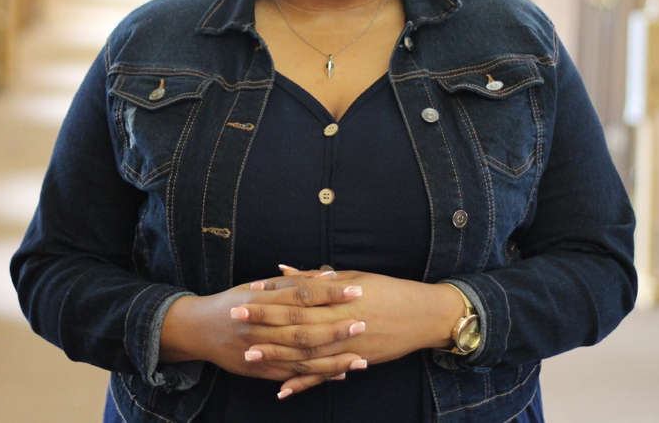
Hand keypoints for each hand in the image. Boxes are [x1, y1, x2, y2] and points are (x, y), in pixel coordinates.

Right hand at [159, 277, 366, 389]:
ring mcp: (260, 352)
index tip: (354, 289)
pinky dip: (316, 375)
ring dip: (332, 359)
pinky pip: (292, 375)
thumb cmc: (233, 302)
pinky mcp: (260, 371)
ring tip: (360, 357)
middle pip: (303, 328)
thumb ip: (290, 283)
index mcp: (261, 301)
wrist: (199, 330)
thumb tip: (324, 275)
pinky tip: (339, 373)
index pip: (301, 295)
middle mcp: (261, 328)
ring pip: (300, 357)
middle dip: (335, 327)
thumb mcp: (257, 286)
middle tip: (363, 322)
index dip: (329, 293)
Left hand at [249, 268, 464, 396]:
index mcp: (339, 297)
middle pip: (297, 324)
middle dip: (265, 323)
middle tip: (236, 320)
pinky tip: (282, 389)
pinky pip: (324, 375)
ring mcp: (347, 345)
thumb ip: (315, 277)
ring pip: (307, 353)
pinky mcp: (354, 361)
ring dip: (276, 355)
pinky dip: (303, 383)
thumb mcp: (353, 276)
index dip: (272, 297)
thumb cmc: (387, 290)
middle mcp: (341, 322)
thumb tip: (282, 269)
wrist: (422, 316)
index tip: (246, 294)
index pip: (298, 297)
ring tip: (249, 354)